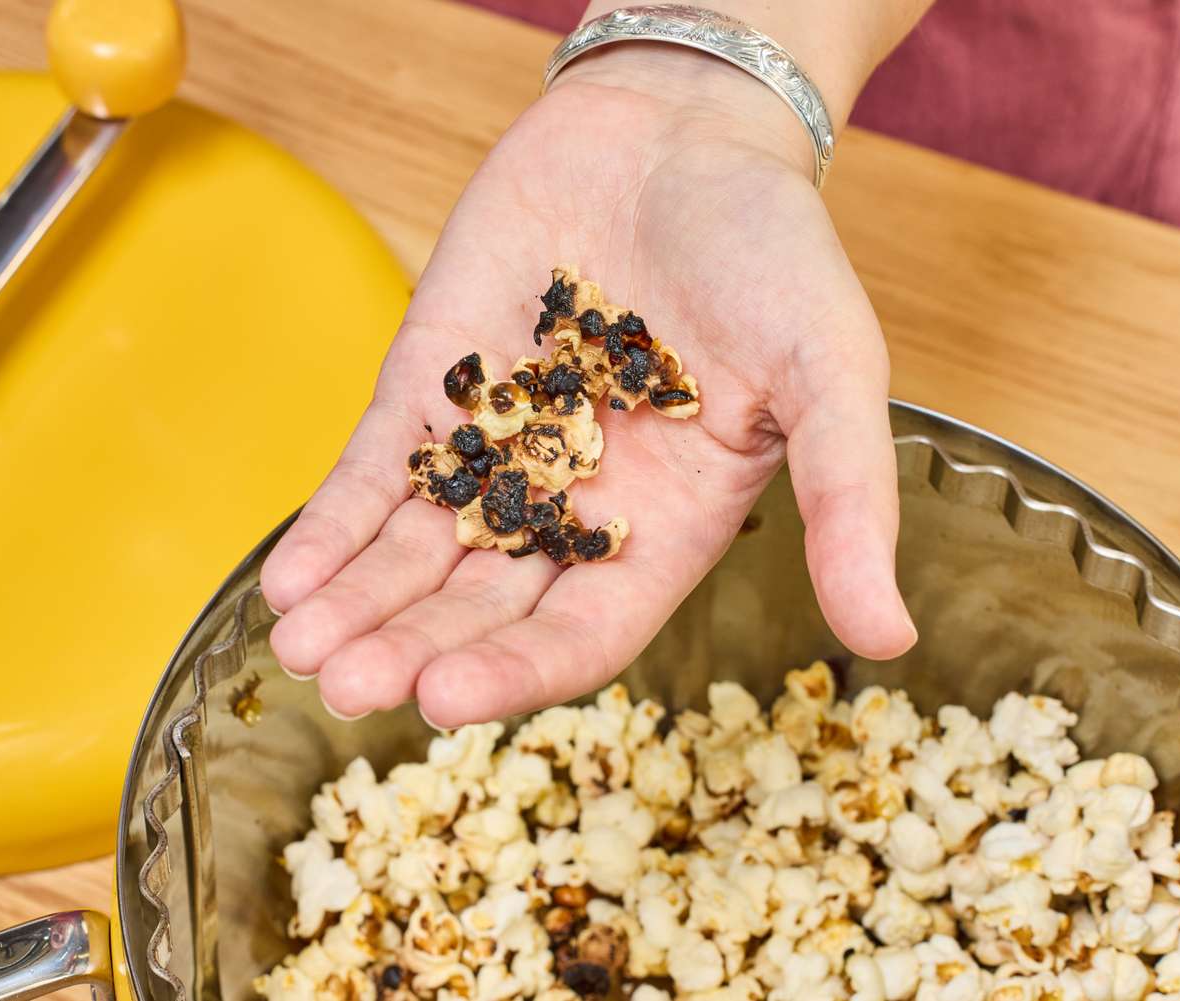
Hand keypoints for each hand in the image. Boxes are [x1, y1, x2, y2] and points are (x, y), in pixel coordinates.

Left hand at [260, 46, 916, 726]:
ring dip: (357, 606)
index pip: (582, 629)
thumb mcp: (831, 368)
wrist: (678, 126)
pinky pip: (375, 472)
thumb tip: (890, 640)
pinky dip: (331, 525)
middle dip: (411, 648)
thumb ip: (850, 497)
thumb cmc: (772, 247)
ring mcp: (496, 451)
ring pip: (415, 553)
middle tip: (346, 685)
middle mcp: (572, 507)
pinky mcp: (436, 389)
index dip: (517, 670)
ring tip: (299, 650)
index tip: (448, 697)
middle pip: (480, 607)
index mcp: (663, 527)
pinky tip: (289, 578)